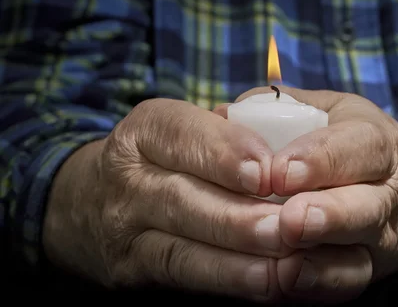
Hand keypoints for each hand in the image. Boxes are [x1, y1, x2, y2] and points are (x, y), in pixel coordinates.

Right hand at [42, 98, 291, 301]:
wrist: (90, 201)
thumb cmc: (165, 158)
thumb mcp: (185, 130)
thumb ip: (230, 133)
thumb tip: (294, 145)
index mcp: (145, 130)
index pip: (180, 133)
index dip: (224, 152)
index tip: (267, 170)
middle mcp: (126, 177)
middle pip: (180, 196)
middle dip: (238, 214)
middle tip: (289, 223)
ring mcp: (123, 228)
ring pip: (180, 244)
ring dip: (238, 254)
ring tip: (285, 255)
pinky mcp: (131, 268)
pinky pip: (183, 275)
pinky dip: (228, 279)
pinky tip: (267, 281)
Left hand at [227, 86, 397, 303]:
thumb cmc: (350, 143)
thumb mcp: (327, 110)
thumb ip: (279, 107)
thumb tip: (221, 116)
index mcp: (375, 145)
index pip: (358, 148)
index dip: (320, 159)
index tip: (279, 171)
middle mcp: (385, 196)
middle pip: (364, 209)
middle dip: (327, 215)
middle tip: (291, 220)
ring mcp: (377, 241)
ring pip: (357, 258)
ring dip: (321, 264)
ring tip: (289, 265)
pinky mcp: (362, 272)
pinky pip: (343, 288)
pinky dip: (316, 289)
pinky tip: (287, 283)